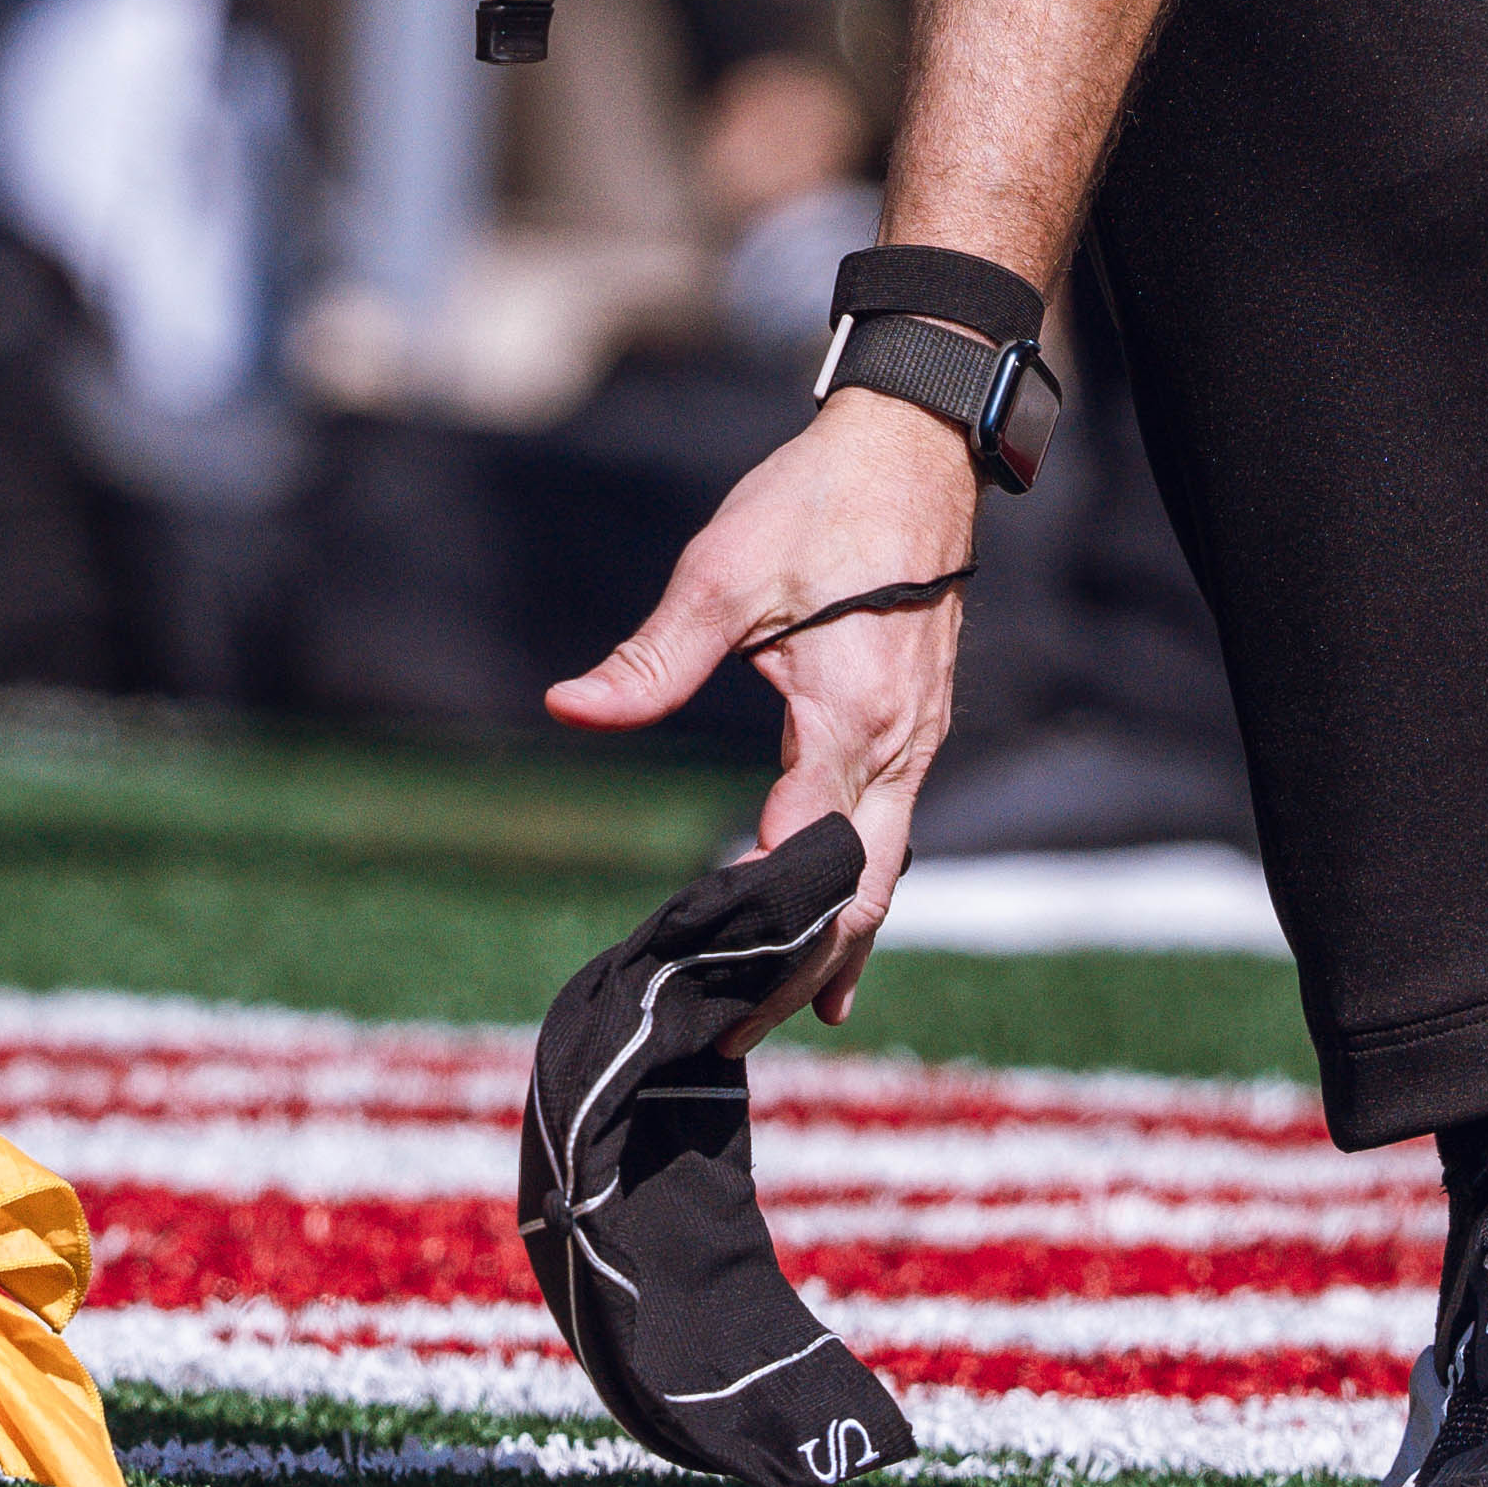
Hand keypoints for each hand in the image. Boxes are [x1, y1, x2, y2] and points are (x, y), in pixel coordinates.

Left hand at [545, 386, 980, 1036]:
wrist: (914, 448)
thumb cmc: (816, 502)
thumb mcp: (721, 572)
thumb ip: (650, 660)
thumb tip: (567, 708)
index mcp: (852, 717)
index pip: (805, 852)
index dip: (757, 922)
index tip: (702, 978)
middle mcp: (900, 745)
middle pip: (858, 893)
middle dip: (797, 970)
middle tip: (733, 1038)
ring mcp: (919, 740)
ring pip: (884, 873)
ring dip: (834, 946)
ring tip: (782, 1017)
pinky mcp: (920, 728)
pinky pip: (894, 835)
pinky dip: (861, 896)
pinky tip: (837, 936)